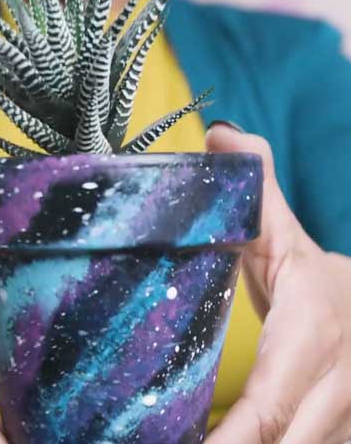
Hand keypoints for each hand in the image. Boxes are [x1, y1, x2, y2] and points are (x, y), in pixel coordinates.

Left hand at [205, 122, 350, 443]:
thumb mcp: (287, 237)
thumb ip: (257, 188)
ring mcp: (342, 420)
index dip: (231, 437)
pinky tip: (211, 442)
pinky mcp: (336, 433)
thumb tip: (219, 136)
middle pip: (279, 443)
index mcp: (316, 337)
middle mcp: (336, 390)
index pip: (270, 405)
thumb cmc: (323, 279)